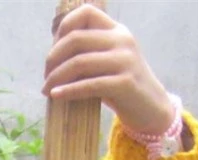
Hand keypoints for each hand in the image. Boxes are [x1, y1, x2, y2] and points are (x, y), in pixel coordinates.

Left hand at [43, 4, 175, 136]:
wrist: (151, 108)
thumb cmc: (121, 87)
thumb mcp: (106, 62)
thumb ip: (87, 53)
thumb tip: (52, 57)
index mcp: (116, 30)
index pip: (86, 12)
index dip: (64, 27)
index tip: (54, 51)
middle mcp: (122, 40)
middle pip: (76, 39)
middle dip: (53, 58)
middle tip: (46, 77)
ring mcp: (125, 60)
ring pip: (79, 62)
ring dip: (56, 77)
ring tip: (47, 90)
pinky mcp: (125, 83)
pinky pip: (89, 84)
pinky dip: (68, 91)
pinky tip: (55, 96)